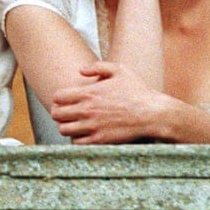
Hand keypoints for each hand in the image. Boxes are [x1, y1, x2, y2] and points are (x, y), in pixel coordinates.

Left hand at [50, 61, 164, 143]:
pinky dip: (77, 139)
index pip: (57, 97)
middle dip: (59, 113)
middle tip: (67, 113)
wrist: (152, 114)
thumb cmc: (138, 91)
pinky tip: (84, 134)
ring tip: (74, 124)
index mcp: (88, 93)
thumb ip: (97, 67)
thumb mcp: (120, 70)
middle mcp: (86, 110)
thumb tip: (80, 70)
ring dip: (66, 126)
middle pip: (57, 114)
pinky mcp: (99, 140)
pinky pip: (76, 142)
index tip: (65, 101)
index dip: (59, 99)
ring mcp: (92, 126)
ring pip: (63, 130)